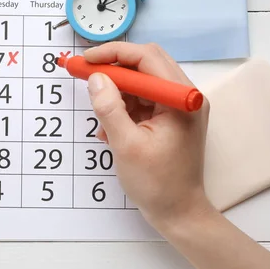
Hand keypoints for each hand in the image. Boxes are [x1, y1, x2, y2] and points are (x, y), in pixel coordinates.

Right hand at [84, 42, 211, 228]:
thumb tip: (95, 78)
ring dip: (117, 92)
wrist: (178, 214)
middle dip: (113, 68)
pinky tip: (109, 129)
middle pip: (145, 64)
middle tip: (85, 74)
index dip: (113, 54)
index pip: (147, 58)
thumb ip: (109, 108)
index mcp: (182, 99)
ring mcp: (178, 107)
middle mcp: (184, 97)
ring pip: (141, 82)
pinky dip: (123, 107)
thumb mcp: (126, 145)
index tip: (85, 61)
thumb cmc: (157, 184)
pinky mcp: (169, 118)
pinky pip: (142, 100)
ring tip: (101, 116)